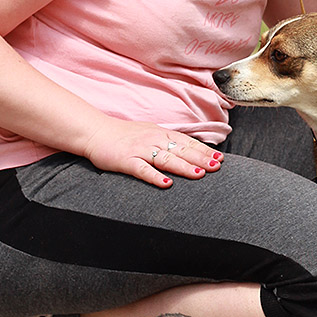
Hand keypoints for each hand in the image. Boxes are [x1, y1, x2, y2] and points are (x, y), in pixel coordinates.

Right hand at [82, 119, 222, 187]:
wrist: (96, 132)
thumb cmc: (125, 135)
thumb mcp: (150, 133)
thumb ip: (168, 141)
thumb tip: (188, 150)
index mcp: (161, 133)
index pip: (187, 142)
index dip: (204, 151)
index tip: (220, 159)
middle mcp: (153, 140)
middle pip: (181, 150)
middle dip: (200, 158)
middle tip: (217, 167)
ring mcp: (140, 150)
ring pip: (165, 159)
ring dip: (183, 167)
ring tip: (199, 174)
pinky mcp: (126, 160)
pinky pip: (142, 169)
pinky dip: (155, 177)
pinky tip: (167, 184)